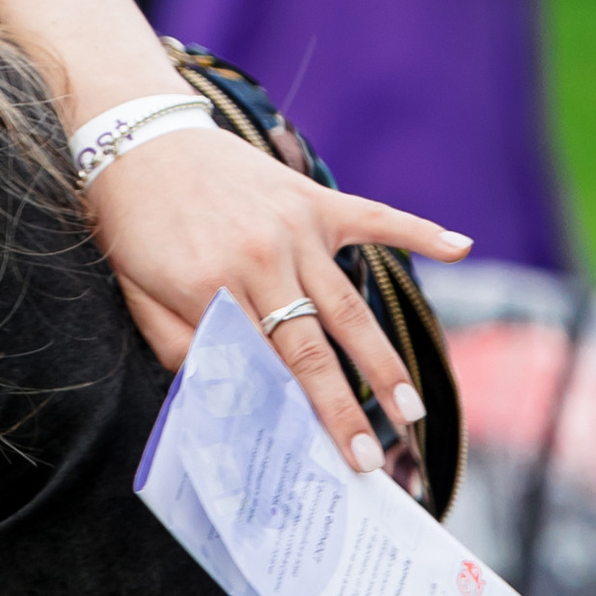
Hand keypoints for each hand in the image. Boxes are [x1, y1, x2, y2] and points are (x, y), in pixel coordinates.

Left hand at [84, 133, 467, 472]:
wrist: (137, 138)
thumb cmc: (134, 223)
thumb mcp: (136, 291)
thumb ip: (178, 343)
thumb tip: (225, 392)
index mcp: (210, 286)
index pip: (261, 364)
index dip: (291, 413)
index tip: (318, 457)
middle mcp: (261, 258)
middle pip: (313, 348)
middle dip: (345, 408)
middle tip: (372, 456)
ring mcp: (294, 227)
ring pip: (348, 305)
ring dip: (382, 361)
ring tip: (411, 409)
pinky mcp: (313, 198)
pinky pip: (376, 217)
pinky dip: (421, 231)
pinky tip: (461, 248)